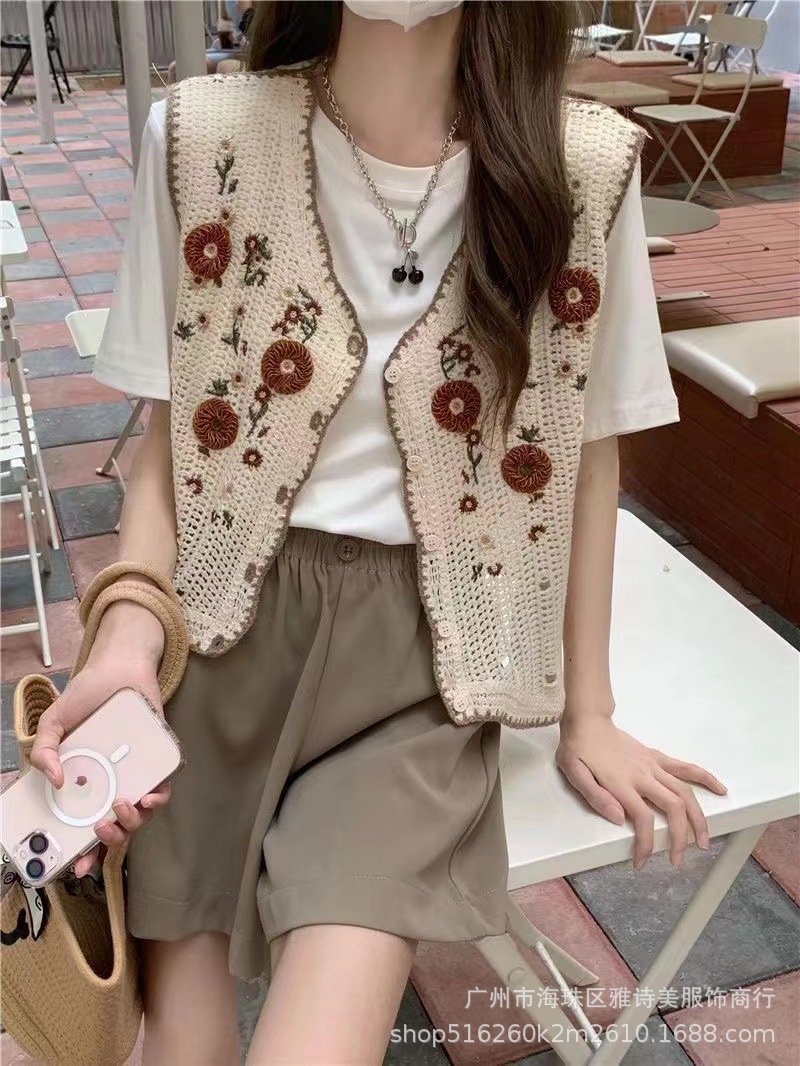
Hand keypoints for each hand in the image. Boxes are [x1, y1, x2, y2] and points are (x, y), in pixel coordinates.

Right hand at [29, 601, 171, 877]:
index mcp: (87, 784)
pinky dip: (158, 798)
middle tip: (98, 831)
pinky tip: (147, 796)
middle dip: (109, 841)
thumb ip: (44, 749)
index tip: (77, 868)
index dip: (84, 852)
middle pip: (116, 828)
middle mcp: (113, 784)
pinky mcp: (160, 761)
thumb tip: (55, 779)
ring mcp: (137, 774)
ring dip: (132, 822)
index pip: (85, 827)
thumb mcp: (54, 723)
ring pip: (141, 814)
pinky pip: (164, 787)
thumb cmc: (87, 696)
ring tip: (120, 808)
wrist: (118, 668)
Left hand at [556, 713, 726, 869]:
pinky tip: (719, 789)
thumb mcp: (573, 771)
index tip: (641, 863)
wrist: (588, 719)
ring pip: (685, 791)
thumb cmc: (578, 747)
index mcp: (621, 783)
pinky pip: (685, 768)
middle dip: (680, 837)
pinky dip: (705, 779)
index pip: (642, 819)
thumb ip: (595, 796)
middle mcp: (642, 775)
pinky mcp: (656, 758)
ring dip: (698, 817)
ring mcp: (653, 766)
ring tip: (705, 840)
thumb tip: (619, 818)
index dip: (645, 844)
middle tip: (678, 860)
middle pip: (673, 808)